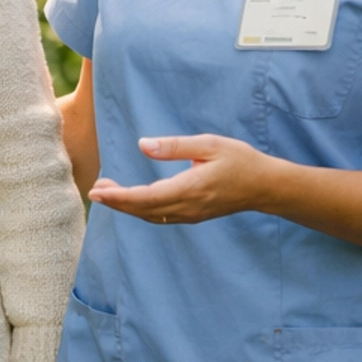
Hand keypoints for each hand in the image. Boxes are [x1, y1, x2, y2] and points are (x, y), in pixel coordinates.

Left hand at [89, 134, 281, 224]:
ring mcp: (191, 214)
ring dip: (127, 207)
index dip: (119, 197)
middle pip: (143, 210)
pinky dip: (141, 210)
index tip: (97, 192)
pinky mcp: (193, 215)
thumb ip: (174, 146)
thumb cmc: (240, 160)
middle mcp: (188, 206)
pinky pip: (161, 217)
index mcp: (190, 188)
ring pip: (150, 216)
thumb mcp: (209, 144)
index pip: (145, 198)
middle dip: (117, 202)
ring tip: (107, 192)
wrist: (266, 186)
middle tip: (95, 190)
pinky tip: (133, 200)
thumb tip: (143, 145)